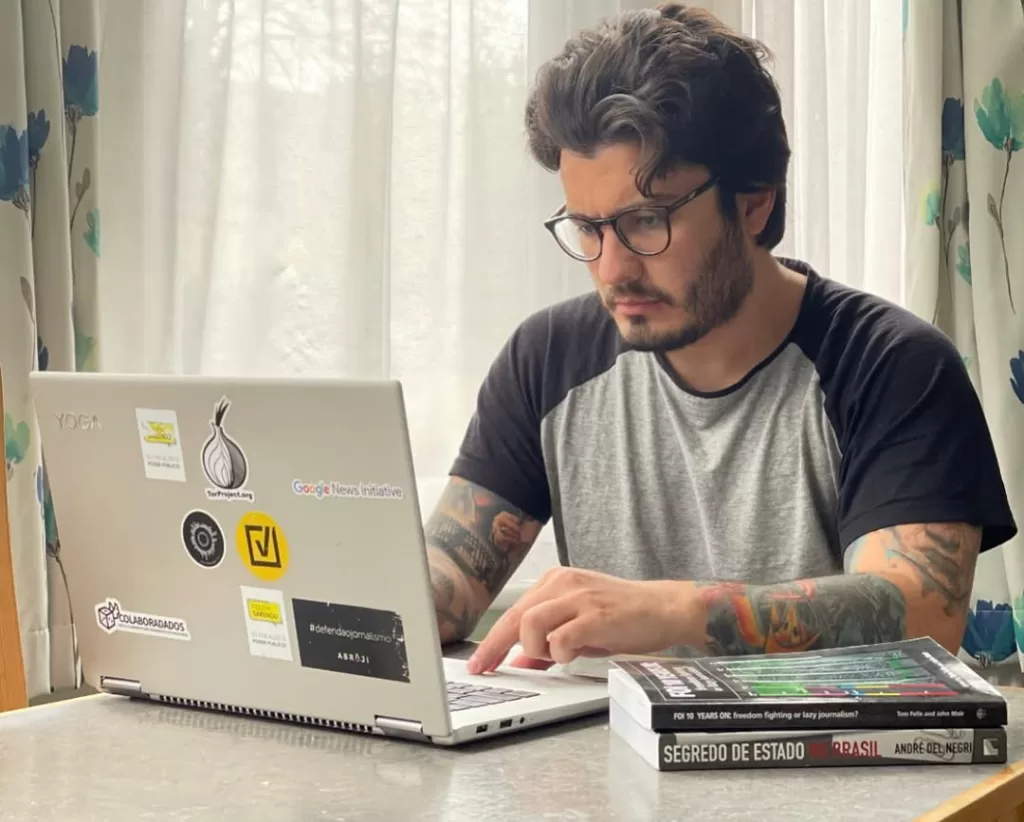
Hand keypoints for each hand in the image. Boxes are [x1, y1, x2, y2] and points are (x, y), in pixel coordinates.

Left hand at [466, 567, 690, 673]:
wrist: (664, 608)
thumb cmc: (623, 617)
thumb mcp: (579, 626)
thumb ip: (548, 640)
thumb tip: (520, 661)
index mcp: (555, 582)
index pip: (513, 612)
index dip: (492, 640)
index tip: (479, 661)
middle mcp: (563, 584)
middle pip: (514, 616)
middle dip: (496, 647)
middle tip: (487, 668)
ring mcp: (580, 598)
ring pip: (530, 624)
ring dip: (535, 648)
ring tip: (553, 655)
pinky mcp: (596, 616)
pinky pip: (561, 638)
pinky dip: (559, 652)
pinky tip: (572, 654)